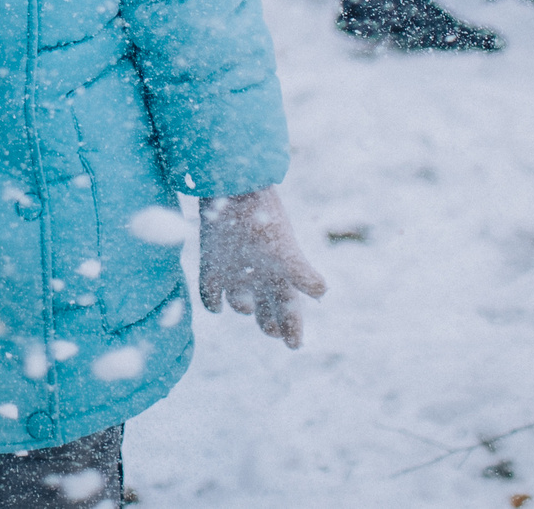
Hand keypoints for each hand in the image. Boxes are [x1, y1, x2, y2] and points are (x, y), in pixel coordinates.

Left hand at [198, 187, 325, 347]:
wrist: (236, 188)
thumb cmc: (264, 219)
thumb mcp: (285, 248)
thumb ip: (302, 272)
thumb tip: (322, 291)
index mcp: (280, 274)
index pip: (290, 310)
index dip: (293, 329)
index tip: (294, 345)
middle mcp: (260, 275)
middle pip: (268, 308)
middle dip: (272, 324)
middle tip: (276, 334)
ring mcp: (236, 270)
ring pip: (241, 301)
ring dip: (243, 307)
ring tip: (246, 307)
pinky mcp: (212, 262)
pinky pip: (211, 292)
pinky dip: (212, 301)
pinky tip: (215, 306)